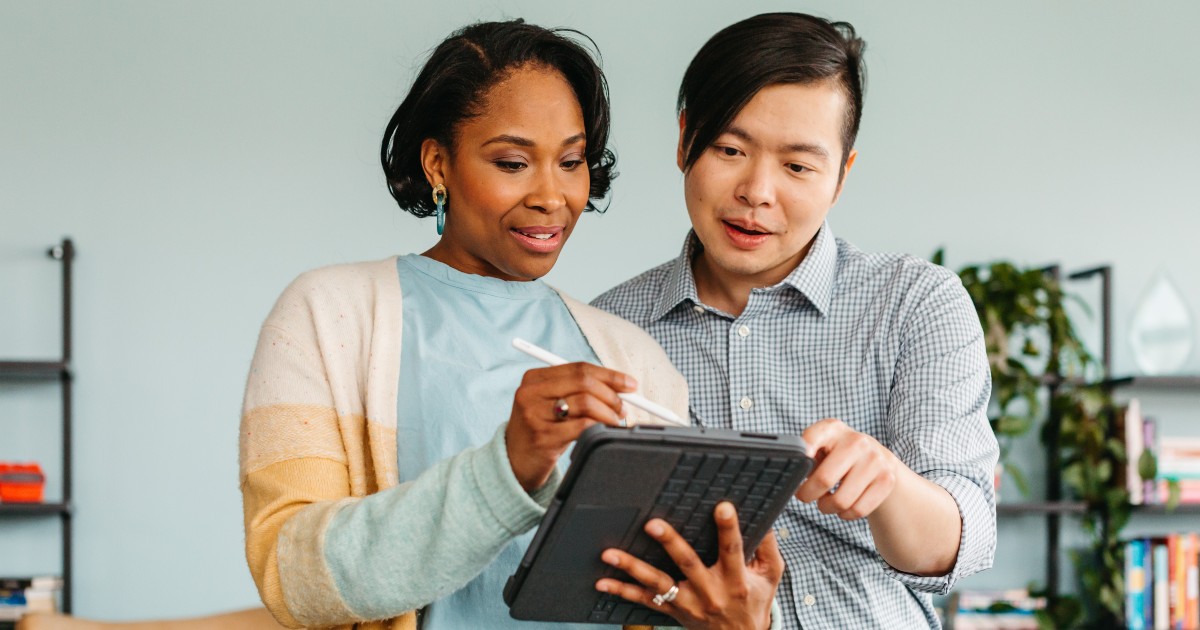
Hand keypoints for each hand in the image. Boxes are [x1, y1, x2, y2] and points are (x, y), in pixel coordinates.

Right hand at [506, 363, 634, 490]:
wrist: (515, 462)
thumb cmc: (544, 430)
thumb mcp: (553, 404)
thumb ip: (579, 391)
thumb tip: (621, 386)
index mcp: (534, 378)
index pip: (579, 368)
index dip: (609, 375)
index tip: (630, 385)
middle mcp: (530, 392)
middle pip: (584, 382)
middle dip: (611, 395)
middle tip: (623, 408)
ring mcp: (534, 414)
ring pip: (586, 402)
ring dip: (608, 413)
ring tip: (613, 422)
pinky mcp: (543, 436)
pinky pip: (582, 426)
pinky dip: (598, 427)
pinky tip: (601, 432)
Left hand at [595, 502, 781, 629]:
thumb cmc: (755, 602)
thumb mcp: (770, 575)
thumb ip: (767, 546)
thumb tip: (764, 517)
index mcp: (736, 578)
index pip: (732, 549)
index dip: (728, 528)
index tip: (722, 506)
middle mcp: (711, 592)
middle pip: (688, 564)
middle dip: (670, 543)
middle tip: (653, 524)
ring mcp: (689, 603)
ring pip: (659, 584)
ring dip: (633, 567)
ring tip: (611, 554)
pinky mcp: (674, 611)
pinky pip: (645, 601)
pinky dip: (622, 591)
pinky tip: (602, 582)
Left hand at [796, 418, 898, 518]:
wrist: (878, 457)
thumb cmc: (837, 454)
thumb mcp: (821, 446)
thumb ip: (805, 455)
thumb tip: (793, 475)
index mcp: (833, 429)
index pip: (814, 437)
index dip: (804, 451)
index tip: (798, 464)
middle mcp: (856, 441)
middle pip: (824, 479)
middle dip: (808, 495)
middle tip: (806, 496)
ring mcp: (875, 460)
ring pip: (841, 500)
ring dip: (827, 508)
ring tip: (825, 502)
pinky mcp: (887, 480)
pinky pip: (858, 510)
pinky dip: (845, 514)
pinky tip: (842, 507)